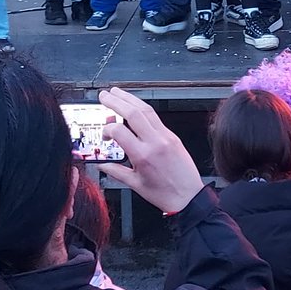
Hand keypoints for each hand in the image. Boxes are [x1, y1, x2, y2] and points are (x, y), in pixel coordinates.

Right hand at [97, 86, 203, 214]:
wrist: (189, 197)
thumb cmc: (164, 193)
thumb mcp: (135, 184)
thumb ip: (115, 171)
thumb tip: (102, 164)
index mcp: (143, 155)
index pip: (119, 131)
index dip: (107, 129)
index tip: (104, 134)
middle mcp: (155, 142)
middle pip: (133, 113)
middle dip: (116, 101)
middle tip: (104, 95)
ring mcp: (166, 136)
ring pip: (146, 110)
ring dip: (130, 99)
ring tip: (117, 93)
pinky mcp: (173, 135)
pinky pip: (156, 117)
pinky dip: (143, 108)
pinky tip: (135, 106)